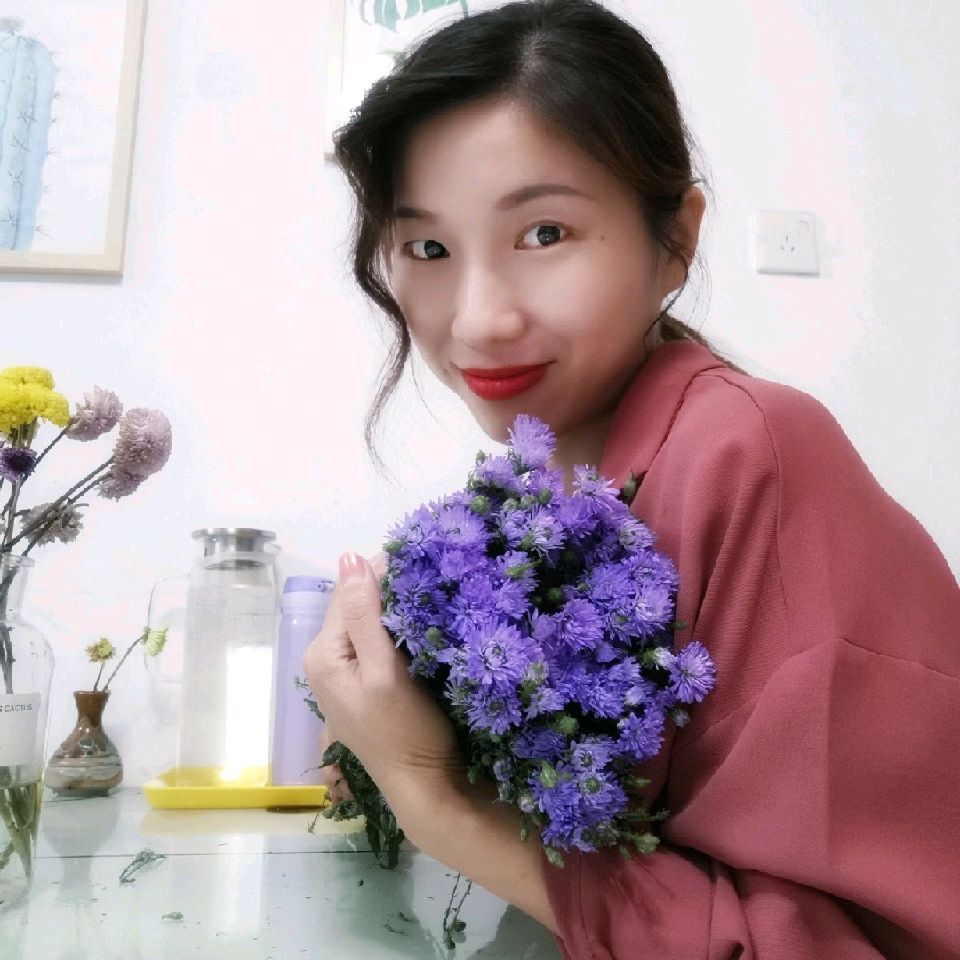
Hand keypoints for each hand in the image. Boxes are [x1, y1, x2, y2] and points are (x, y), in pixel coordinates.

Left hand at [302, 551, 463, 803]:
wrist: (423, 785)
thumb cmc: (405, 730)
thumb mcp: (385, 669)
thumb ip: (365, 614)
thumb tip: (350, 555)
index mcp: (322, 653)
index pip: (349, 591)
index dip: (385, 573)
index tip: (425, 565)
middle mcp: (323, 659)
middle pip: (355, 604)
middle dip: (389, 589)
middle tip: (432, 580)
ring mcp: (342, 672)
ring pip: (367, 620)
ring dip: (395, 608)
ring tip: (431, 598)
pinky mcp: (362, 682)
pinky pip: (374, 640)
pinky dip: (396, 629)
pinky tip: (421, 628)